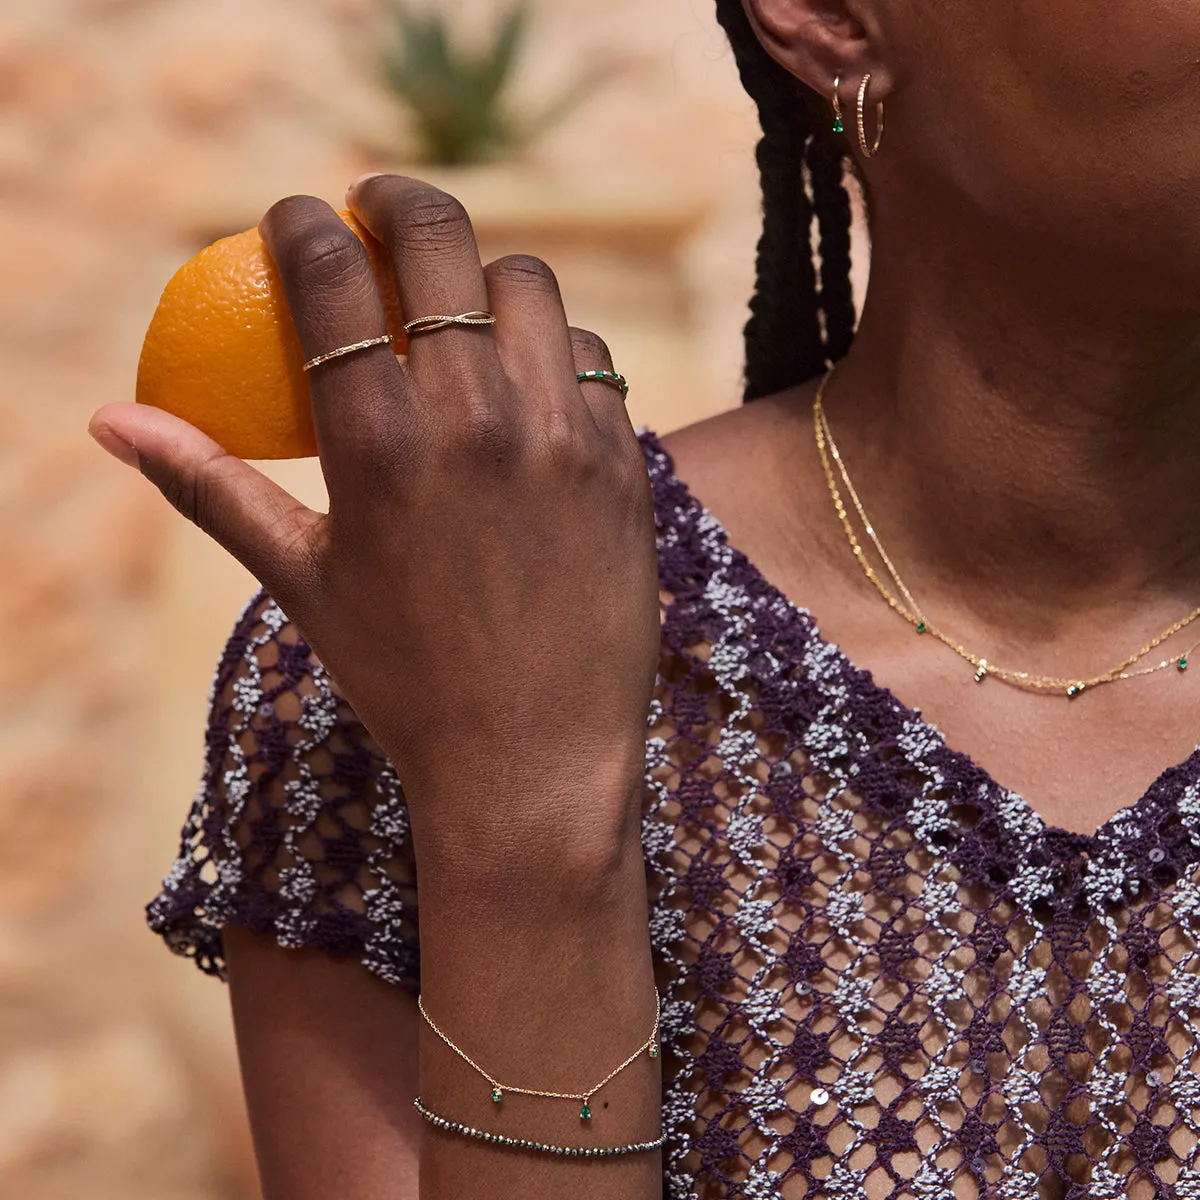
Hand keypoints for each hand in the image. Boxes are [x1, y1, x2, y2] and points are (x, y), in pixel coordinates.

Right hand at [89, 176, 660, 871]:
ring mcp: (565, 434)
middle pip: (441, 239)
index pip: (330, 275)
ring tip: (458, 304)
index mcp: (381, 444)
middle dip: (397, 198)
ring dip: (484, 275)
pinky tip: (526, 385)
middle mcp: (478, 418)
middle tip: (377, 207)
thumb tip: (111, 420)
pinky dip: (553, 349)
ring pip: (530, 284)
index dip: (301, 222)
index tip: (295, 217)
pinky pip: (592, 357)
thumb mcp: (300, 581)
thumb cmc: (403, 680)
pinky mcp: (624, 460)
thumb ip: (208, 486)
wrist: (535, 762)